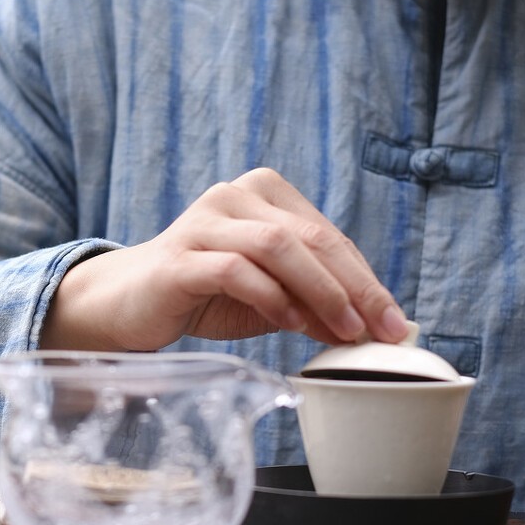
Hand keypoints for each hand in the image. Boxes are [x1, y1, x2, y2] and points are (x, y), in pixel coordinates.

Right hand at [41, 168, 408, 350]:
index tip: (395, 324)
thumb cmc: (206, 295)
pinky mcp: (179, 257)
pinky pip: (235, 270)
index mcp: (264, 192)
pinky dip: (270, 297)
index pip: (329, 235)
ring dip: (320, 292)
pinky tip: (290, 322)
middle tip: (384, 332)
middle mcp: (234, 195)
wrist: (129, 303)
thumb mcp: (271, 297)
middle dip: (356, 288)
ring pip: (278, 247)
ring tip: (344, 331)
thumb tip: (372, 330)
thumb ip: (315, 303)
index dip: (367, 281)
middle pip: (310, 237)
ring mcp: (204, 221)